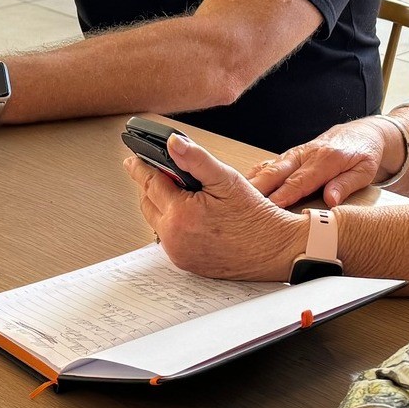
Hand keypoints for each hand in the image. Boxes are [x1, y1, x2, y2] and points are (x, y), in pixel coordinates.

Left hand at [125, 134, 306, 281]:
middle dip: (152, 186)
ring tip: (185, 194)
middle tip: (164, 173)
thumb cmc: (256, 217)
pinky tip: (194, 216)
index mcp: (180, 215)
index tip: (132, 160)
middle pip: (148, 204)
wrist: (276, 249)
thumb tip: (173, 143)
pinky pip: (170, 239)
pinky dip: (174, 224)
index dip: (140, 167)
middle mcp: (174, 238)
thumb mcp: (226, 179)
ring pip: (158, 222)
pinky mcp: (187, 264)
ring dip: (162, 206)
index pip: (150, 183)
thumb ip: (195, 159)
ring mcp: (179, 254)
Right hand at [247, 119, 391, 207]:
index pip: (301, 180)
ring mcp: (295, 154)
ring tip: (231, 196)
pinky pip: (268, 165)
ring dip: (250, 182)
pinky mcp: (290, 156)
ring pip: (268, 168)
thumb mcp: (365, 171)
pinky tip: (238, 186)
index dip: (284, 194)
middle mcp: (306, 154)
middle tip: (240, 203)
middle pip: (277, 172)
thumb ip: (347, 184)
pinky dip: (254, 174)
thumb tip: (331, 200)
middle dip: (258, 188)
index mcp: (326, 159)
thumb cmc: (364, 155)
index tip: (269, 207)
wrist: (360, 133)